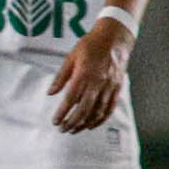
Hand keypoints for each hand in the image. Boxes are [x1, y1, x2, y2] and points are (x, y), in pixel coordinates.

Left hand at [48, 18, 131, 132]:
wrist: (114, 38)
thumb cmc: (90, 45)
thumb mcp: (70, 57)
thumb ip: (61, 77)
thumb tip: (50, 93)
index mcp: (84, 74)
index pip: (71, 99)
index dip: (63, 112)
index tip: (55, 121)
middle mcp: (98, 83)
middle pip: (84, 109)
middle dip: (72, 122)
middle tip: (62, 129)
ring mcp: (109, 87)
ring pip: (98, 112)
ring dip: (85, 123)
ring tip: (74, 130)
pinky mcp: (117, 88)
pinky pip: (109, 108)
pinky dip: (100, 119)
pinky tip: (91, 125)